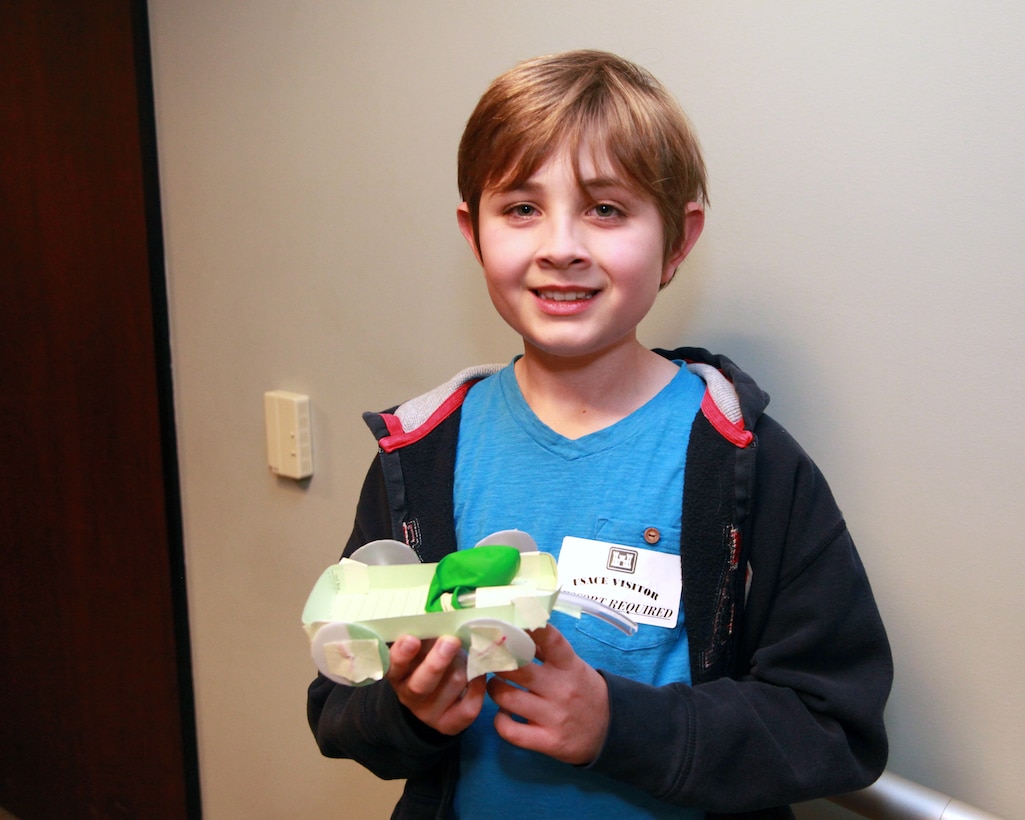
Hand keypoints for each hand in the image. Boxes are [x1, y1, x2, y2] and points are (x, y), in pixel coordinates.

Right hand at [386, 634, 484, 735]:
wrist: (430, 702)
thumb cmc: (426, 662)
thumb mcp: (420, 650)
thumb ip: (426, 637)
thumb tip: (442, 620)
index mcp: (397, 674)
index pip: (394, 666)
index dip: (403, 654)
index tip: (412, 638)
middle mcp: (409, 697)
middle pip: (421, 683)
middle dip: (438, 661)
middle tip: (451, 641)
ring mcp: (429, 714)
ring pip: (453, 685)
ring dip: (465, 665)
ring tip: (465, 655)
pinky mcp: (450, 725)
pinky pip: (469, 707)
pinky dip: (478, 687)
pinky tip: (478, 675)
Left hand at [487, 625, 608, 764]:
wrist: (611, 730)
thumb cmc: (584, 690)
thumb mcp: (573, 665)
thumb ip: (546, 649)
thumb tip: (517, 628)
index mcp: (569, 666)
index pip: (550, 640)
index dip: (529, 628)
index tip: (510, 621)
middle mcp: (561, 689)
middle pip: (517, 668)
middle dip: (496, 661)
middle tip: (489, 658)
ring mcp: (554, 717)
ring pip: (506, 697)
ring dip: (494, 688)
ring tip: (496, 685)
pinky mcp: (547, 741)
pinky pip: (510, 730)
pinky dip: (500, 720)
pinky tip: (504, 713)